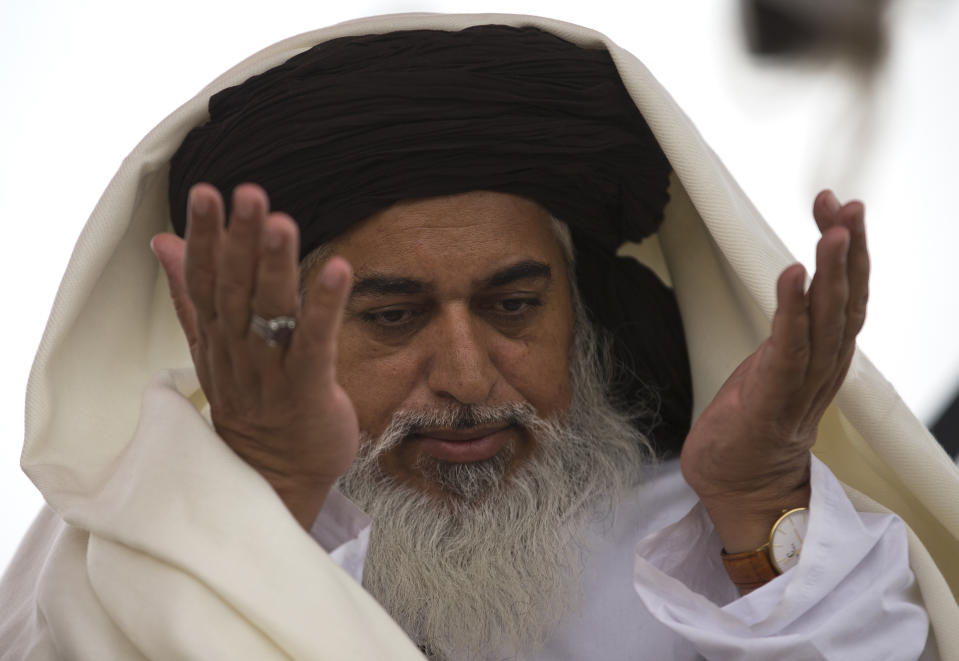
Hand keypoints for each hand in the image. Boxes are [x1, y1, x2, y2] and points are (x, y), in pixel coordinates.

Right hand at [151, 183, 358, 529]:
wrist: (272, 478)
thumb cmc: (251, 405)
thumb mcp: (212, 348)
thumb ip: (189, 294)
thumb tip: (163, 240)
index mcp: (216, 337)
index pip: (205, 280)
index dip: (204, 236)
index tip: (206, 192)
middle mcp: (238, 351)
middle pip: (235, 290)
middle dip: (239, 240)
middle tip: (247, 192)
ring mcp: (271, 373)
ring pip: (269, 313)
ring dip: (274, 266)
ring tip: (281, 221)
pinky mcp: (308, 391)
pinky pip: (314, 345)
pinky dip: (324, 308)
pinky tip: (338, 269)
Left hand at [680, 190, 868, 552]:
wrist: (740, 488)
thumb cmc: (751, 424)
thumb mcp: (772, 364)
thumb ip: (790, 330)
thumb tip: (794, 289)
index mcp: (825, 355)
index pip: (846, 294)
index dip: (847, 250)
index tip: (836, 205)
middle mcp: (823, 367)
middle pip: (847, 300)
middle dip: (848, 249)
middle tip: (848, 205)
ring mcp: (801, 385)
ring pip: (827, 322)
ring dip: (831, 274)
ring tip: (831, 230)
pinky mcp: (773, 401)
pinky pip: (788, 351)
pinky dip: (792, 312)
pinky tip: (791, 276)